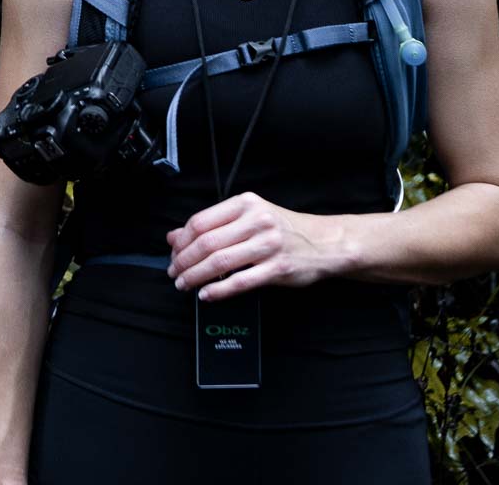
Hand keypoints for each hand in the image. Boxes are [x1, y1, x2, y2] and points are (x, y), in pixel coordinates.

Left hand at [166, 192, 351, 300]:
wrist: (326, 243)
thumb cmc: (283, 229)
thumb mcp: (249, 217)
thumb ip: (213, 225)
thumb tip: (174, 236)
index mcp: (245, 203)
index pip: (200, 221)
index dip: (180, 241)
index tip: (172, 253)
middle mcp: (256, 221)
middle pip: (206, 243)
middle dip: (183, 261)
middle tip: (174, 273)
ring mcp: (267, 245)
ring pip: (219, 262)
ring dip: (195, 276)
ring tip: (184, 284)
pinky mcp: (277, 269)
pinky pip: (240, 282)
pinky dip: (218, 290)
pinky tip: (206, 295)